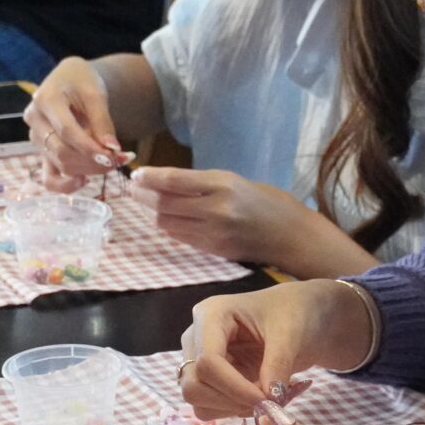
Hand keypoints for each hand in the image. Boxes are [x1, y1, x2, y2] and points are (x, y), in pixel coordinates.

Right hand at [23, 57, 130, 191]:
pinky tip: (84, 180)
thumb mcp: (96, 94)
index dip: (90, 148)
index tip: (114, 157)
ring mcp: (36, 138)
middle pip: (62, 151)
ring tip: (111, 163)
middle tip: (120, 160)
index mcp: (45, 100)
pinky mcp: (42, 151)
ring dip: (88, 169)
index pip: (67, 132)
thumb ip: (103, 122)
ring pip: (61, 164)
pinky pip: (48, 178)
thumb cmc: (82, 81)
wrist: (70, 79)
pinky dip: (65, 186)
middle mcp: (35, 121)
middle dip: (93, 161)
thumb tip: (112, 150)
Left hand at [129, 166, 321, 265]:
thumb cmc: (267, 202)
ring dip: (154, 213)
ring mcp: (213, 232)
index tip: (135, 174)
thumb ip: (204, 183)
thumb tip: (168, 182)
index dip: (150, 178)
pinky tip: (166, 219)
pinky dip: (169, 227)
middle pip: (165, 203)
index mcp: (222, 184)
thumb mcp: (236, 181)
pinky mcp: (213, 250)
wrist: (291, 235)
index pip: (174, 181)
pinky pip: (181, 237)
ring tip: (146, 203)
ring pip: (168, 222)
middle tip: (133, 189)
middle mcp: (215, 208)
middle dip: (144, 195)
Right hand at [178, 279, 370, 417]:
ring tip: (266, 398)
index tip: (267, 399)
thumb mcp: (291, 333)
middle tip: (266, 402)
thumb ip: (278, 364)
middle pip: (193, 385)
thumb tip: (270, 399)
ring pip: (197, 400)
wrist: (297, 315)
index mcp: (211, 315)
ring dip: (232, 409)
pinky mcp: (207, 378)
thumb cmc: (291, 313)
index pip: (207, 361)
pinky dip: (233, 411)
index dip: (235, 387)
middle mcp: (196, 337)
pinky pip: (207, 407)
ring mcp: (197, 359)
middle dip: (231, 401)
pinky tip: (257, 398)